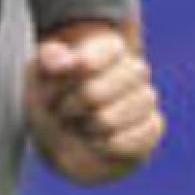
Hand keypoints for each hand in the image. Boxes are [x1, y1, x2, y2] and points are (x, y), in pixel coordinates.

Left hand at [24, 26, 164, 184]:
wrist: (68, 138)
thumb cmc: (55, 99)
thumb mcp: (41, 75)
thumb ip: (50, 59)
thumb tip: (66, 60)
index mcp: (108, 48)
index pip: (96, 56)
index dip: (72, 74)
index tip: (58, 83)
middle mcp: (134, 69)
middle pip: (92, 94)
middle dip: (69, 107)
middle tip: (64, 110)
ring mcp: (146, 98)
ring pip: (108, 120)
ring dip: (85, 128)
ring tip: (82, 125)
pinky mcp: (153, 127)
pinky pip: (126, 141)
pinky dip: (104, 146)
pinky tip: (98, 141)